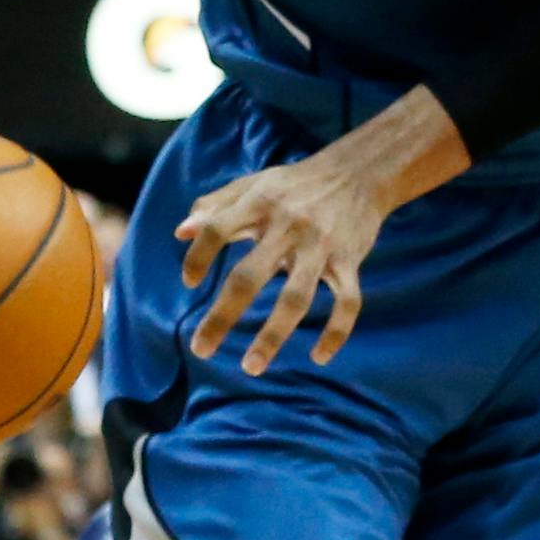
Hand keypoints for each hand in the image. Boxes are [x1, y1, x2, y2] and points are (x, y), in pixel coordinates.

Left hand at [176, 150, 393, 372]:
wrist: (360, 171)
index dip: (198, 257)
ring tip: (251, 367)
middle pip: (249, 277)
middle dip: (222, 316)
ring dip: (273, 336)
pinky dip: (336, 333)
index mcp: (260, 203)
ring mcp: (322, 246)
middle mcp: (289, 226)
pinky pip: (348, 302)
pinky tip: (319, 357)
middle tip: (200, 349)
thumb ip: (216, 205)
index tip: (189, 283)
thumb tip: (180, 232)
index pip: (217, 230)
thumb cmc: (296, 184)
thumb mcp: (254, 184)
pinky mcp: (350, 261)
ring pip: (296, 299)